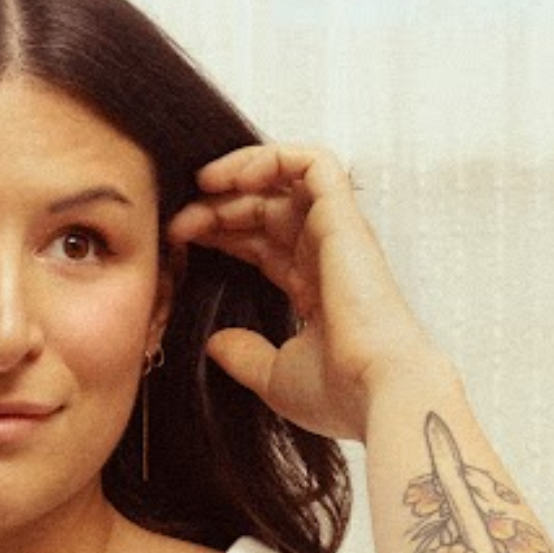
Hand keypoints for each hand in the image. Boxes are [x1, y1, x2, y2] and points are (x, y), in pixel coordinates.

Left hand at [166, 145, 442, 441]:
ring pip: (286, 179)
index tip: (178, 243)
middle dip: (216, 207)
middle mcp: (325, 254)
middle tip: (177, 225)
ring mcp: (337, 234)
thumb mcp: (274, 377)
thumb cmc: (340, 393)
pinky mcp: (343, 218)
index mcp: (312, 287)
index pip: (259, 241)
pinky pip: (313, 163)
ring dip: (239, 175)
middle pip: (264, 208)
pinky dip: (273, 158)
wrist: (376, 394)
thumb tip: (215, 343)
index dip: (219, 233)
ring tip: (201, 187)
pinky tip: (232, 178)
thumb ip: (244, 356)